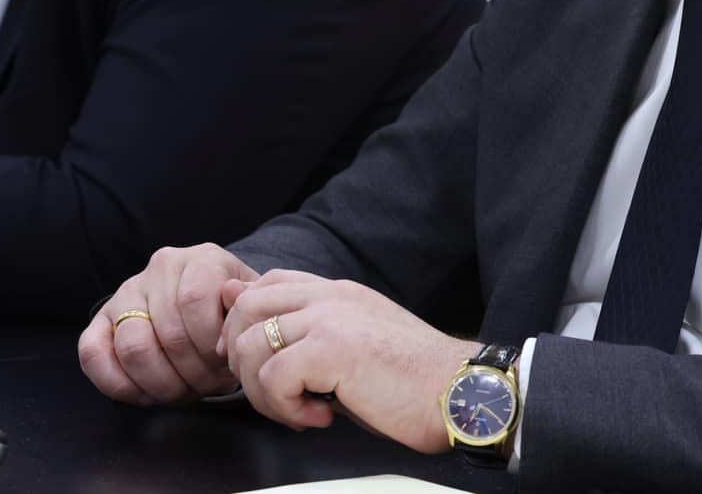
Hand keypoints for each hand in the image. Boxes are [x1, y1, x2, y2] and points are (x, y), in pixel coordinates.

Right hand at [79, 244, 259, 404]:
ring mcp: (127, 293)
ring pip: (133, 347)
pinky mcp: (101, 321)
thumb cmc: (232, 317)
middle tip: (205, 384)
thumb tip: (231, 309)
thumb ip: (248, 308)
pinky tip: (145, 392)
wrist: (208, 313)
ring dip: (161, 384)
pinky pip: (92, 353)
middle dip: (193, 374)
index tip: (224, 361)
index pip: (194, 300)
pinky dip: (118, 383)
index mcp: (202, 259)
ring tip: (181, 388)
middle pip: (168, 333)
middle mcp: (161, 268)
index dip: (210, 342)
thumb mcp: (251, 308)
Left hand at [222, 270, 476, 453]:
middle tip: (270, 394)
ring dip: (263, 391)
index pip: (267, 284)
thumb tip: (266, 347)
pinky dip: (285, 407)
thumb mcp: (357, 347)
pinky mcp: (331, 349)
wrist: (459, 392)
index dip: (245, 322)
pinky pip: (275, 375)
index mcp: (336, 292)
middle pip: (246, 307)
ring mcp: (329, 318)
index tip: (253, 363)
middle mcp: (329, 296)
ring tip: (299, 411)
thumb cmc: (413, 382)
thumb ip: (315, 339)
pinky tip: (319, 418)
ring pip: (252, 344)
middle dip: (241, 357)